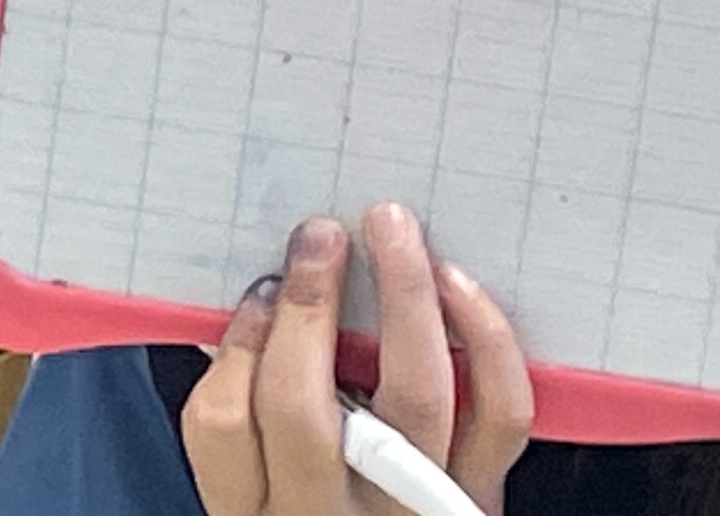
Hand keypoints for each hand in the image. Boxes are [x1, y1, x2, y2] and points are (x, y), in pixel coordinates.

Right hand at [184, 207, 528, 515]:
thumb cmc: (313, 502)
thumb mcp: (253, 480)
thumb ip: (244, 402)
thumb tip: (260, 298)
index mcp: (255, 506)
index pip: (223, 420)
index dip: (238, 342)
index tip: (261, 288)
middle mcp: (329, 512)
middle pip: (302, 406)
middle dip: (309, 306)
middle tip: (321, 236)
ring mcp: (411, 505)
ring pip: (414, 396)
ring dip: (404, 296)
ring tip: (392, 232)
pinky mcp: (481, 494)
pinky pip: (497, 414)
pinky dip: (483, 340)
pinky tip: (456, 287)